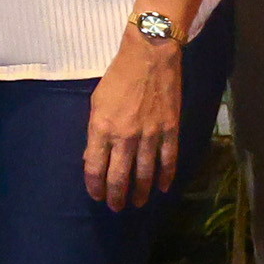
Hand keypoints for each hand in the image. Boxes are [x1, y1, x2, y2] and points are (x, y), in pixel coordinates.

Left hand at [82, 37, 183, 213]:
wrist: (150, 56)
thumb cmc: (118, 77)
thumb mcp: (96, 103)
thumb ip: (95, 132)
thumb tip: (92, 157)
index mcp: (102, 128)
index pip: (95, 168)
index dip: (95, 186)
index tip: (96, 195)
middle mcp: (125, 136)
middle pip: (119, 178)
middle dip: (116, 197)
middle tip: (116, 207)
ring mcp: (150, 135)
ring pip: (145, 175)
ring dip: (140, 192)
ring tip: (137, 202)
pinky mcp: (170, 130)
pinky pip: (168, 161)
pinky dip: (166, 177)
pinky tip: (163, 188)